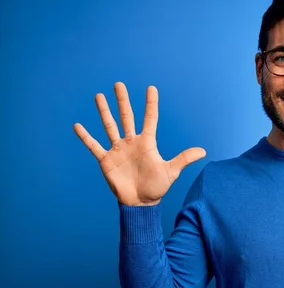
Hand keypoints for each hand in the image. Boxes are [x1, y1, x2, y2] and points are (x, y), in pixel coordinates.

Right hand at [73, 82, 205, 205]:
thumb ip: (183, 159)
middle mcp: (131, 143)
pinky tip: (77, 125)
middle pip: (126, 117)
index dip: (151, 104)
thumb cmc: (156, 187)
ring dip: (104, 112)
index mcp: (147, 143)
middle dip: (123, 101)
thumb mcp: (171, 172)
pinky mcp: (106, 160)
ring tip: (99, 96)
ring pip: (110, 126)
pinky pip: (94, 146)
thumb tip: (203, 151)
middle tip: (119, 84)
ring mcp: (118, 150)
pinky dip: (86, 137)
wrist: (140, 203)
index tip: (151, 88)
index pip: (150, 119)